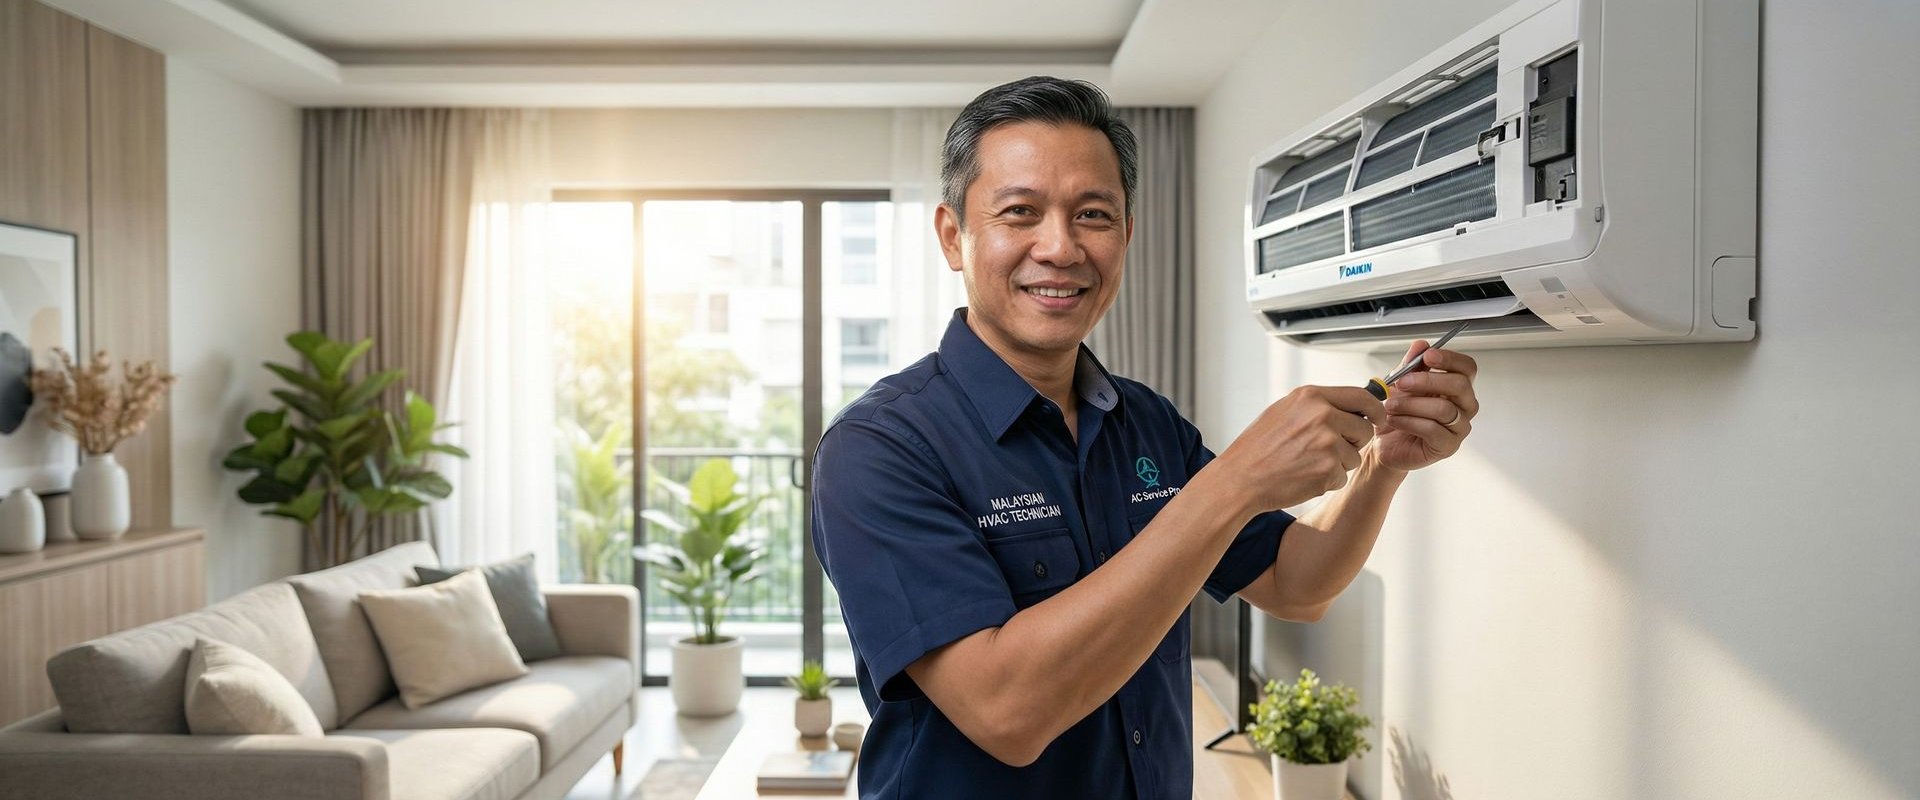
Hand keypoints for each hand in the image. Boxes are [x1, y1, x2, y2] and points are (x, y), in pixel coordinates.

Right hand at [1214, 385, 1385, 511]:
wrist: (1240, 478)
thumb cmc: (1258, 447)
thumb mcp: (1285, 411)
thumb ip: (1318, 405)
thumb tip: (1351, 405)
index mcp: (1311, 397)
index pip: (1362, 397)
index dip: (1375, 410)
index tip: (1377, 418)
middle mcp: (1322, 416)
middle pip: (1365, 429)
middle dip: (1354, 442)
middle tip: (1329, 449)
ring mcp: (1326, 443)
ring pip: (1354, 456)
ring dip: (1338, 464)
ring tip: (1306, 463)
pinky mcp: (1327, 470)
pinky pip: (1342, 477)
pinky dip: (1327, 481)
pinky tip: (1303, 476)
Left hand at [1370, 339, 1478, 470]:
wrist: (1382, 443)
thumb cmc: (1396, 413)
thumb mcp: (1400, 383)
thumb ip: (1411, 365)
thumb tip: (1421, 345)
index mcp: (1456, 387)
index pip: (1467, 368)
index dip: (1450, 359)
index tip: (1428, 356)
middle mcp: (1463, 406)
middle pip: (1460, 386)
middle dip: (1428, 380)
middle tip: (1402, 381)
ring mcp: (1458, 427)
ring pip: (1444, 409)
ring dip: (1411, 404)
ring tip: (1391, 405)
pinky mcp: (1447, 446)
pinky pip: (1433, 429)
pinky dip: (1409, 421)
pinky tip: (1394, 419)